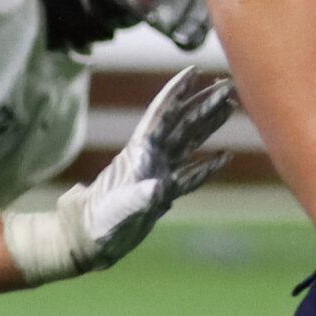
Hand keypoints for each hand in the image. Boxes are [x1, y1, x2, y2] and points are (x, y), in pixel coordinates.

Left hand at [4, 69, 235, 283]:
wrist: (84, 244)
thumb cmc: (94, 226)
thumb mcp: (116, 210)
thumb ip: (137, 198)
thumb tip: (159, 189)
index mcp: (138, 154)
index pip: (160, 115)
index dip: (176, 92)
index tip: (195, 70)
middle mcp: (150, 159)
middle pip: (181, 123)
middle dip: (204, 102)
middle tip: (230, 83)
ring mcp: (157, 175)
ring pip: (189, 142)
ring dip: (209, 124)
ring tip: (231, 105)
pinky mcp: (162, 196)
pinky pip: (191, 176)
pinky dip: (208, 166)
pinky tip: (224, 156)